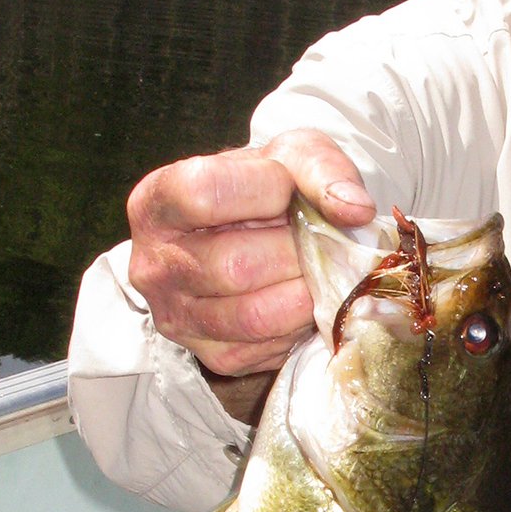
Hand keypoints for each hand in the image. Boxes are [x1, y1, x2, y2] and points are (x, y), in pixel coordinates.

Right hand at [127, 130, 374, 378]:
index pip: (204, 194)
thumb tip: (355, 210)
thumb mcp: (291, 155)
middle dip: (294, 250)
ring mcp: (178, 317)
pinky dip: (301, 323)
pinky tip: (302, 298)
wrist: (259, 236)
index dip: (263, 190)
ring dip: (305, 292)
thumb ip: (322, 168)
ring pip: (256, 315)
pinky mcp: (214, 356)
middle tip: (313, 238)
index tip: (287, 189)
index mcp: (157, 202)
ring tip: (314, 268)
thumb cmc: (268, 189)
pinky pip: (269, 348)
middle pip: (236, 265)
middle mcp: (154, 265)